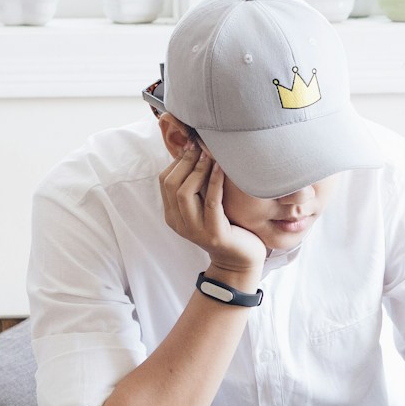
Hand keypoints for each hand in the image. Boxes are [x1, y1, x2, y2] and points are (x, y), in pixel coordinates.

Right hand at [157, 142, 267, 281]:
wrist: (240, 260)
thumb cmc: (226, 226)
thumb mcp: (205, 205)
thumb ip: (197, 186)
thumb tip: (194, 150)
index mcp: (172, 215)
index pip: (164, 181)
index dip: (177, 161)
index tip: (192, 145)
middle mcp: (179, 224)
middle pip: (171, 185)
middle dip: (186, 162)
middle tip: (201, 146)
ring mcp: (195, 231)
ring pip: (185, 193)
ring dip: (198, 170)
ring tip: (211, 155)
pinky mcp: (215, 234)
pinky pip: (211, 202)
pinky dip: (215, 182)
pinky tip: (222, 168)